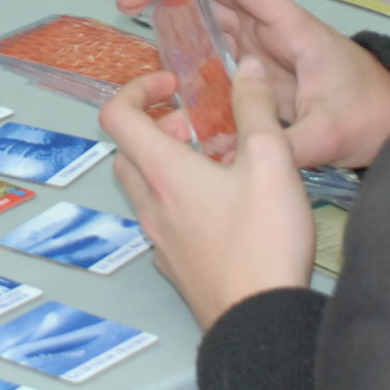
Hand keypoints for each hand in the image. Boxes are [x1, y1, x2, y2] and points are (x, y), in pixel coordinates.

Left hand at [100, 58, 312, 328]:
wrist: (260, 319)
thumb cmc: (263, 241)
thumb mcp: (271, 160)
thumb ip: (255, 109)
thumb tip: (244, 70)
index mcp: (163, 172)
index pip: (118, 116)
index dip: (138, 90)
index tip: (173, 86)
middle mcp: (151, 204)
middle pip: (128, 152)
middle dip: (158, 128)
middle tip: (199, 127)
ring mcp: (160, 239)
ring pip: (146, 187)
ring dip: (170, 164)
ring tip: (220, 163)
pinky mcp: (176, 265)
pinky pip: (165, 220)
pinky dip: (182, 200)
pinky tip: (224, 206)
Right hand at [118, 0, 389, 168]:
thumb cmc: (369, 115)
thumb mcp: (331, 135)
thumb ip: (287, 144)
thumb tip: (242, 158)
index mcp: (289, 28)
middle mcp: (271, 30)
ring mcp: (263, 48)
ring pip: (210, 14)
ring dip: (172, 7)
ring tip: (130, 11)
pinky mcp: (258, 70)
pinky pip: (215, 46)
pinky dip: (185, 41)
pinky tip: (158, 51)